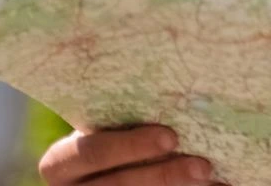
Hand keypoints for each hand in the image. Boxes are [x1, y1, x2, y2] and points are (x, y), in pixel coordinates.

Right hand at [39, 126, 218, 185]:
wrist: (106, 168)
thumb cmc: (114, 134)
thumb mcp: (107, 127)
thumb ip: (125, 118)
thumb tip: (179, 94)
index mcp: (61, 161)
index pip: (91, 153)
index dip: (130, 147)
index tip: (171, 137)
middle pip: (117, 185)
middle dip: (162, 175)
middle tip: (203, 165)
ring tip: (209, 177)